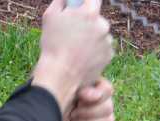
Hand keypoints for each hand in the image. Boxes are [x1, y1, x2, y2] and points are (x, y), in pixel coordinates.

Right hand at [31, 0, 113, 118]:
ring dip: (92, 37)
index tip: (81, 6)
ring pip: (100, 34)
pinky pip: (103, 48)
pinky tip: (82, 56)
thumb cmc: (53, 45)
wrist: (61, 75)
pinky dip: (95, 50)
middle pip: (97, 18)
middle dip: (87, 22)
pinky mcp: (109, 55)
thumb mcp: (50, 16)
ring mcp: (107, 41)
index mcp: (90, 12)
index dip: (86, 2)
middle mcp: (103, 25)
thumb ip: (61, 1)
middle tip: (73, 32)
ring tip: (76, 48)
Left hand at [59, 79, 114, 120]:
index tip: (78, 98)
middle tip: (71, 114)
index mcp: (92, 88)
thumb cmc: (49, 105)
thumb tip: (95, 96)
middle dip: (86, 113)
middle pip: (108, 107)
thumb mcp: (61, 89)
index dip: (94, 96)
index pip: (108, 90)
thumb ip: (79, 84)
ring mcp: (100, 119)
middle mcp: (99, 103)